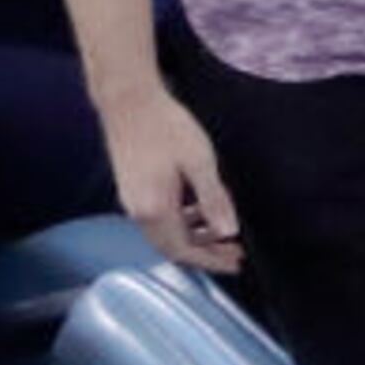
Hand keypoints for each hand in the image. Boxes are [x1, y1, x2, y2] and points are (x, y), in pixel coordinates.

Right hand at [102, 85, 242, 272]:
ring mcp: (133, 201)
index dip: (211, 261)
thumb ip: (214, 199)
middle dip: (206, 253)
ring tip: (223, 233)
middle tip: (235, 253)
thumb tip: (229, 232)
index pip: (184, 251)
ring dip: (195, 237)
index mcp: (154, 209)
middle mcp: (138, 211)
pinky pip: (158, 218)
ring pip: (166, 233)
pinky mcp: (133, 189)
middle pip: (173, 248)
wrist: (128, 101)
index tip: (235, 263)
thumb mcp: (199, 162)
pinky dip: (182, 221)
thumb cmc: (166, 127)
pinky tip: (200, 210)